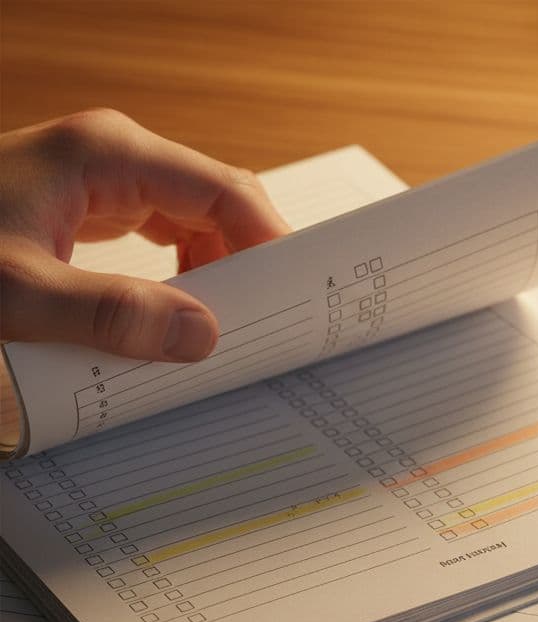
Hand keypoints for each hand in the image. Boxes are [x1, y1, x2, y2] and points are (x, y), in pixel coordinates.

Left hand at [0, 109, 288, 361]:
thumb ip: (113, 316)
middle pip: (218, 200)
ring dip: (219, 270)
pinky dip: (187, 272)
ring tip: (226, 320)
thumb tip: (201, 336)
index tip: (295, 290)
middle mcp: (116, 156)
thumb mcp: (21, 296)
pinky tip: (182, 308)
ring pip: (197, 218)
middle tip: (269, 315)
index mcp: (108, 154)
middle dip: (249, 258)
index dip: (268, 238)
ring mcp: (106, 178)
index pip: (223, 188)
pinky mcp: (96, 206)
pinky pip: (168, 233)